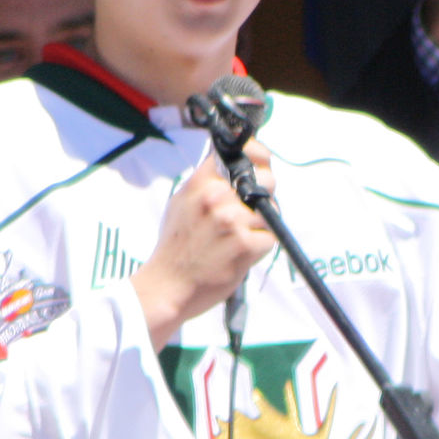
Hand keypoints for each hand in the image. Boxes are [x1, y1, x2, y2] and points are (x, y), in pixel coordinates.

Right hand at [133, 141, 275, 349]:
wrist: (168, 284)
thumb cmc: (176, 245)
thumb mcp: (182, 201)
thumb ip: (206, 180)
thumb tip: (229, 160)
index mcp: (201, 182)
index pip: (241, 153)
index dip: (258, 154)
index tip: (260, 160)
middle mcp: (217, 196)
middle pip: (265, 180)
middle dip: (264, 194)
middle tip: (249, 212)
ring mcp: (232, 220)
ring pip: (270, 211)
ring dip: (262, 225)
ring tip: (238, 238)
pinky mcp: (245, 245)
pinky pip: (270, 237)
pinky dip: (261, 246)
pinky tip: (241, 252)